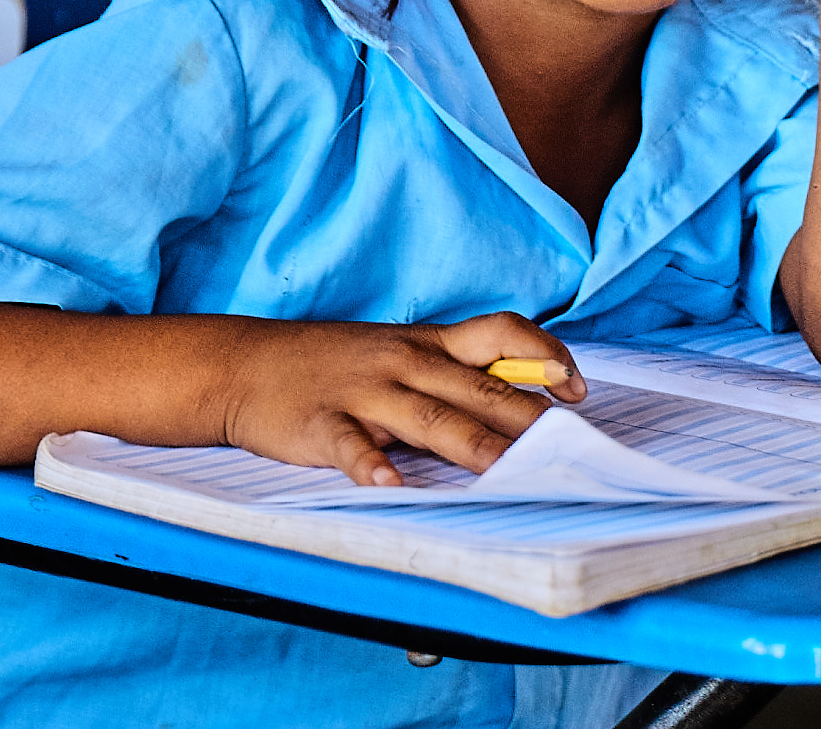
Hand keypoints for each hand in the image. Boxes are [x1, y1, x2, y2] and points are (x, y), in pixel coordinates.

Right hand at [215, 313, 585, 486]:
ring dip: (470, 445)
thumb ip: (452, 374)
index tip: (575, 386)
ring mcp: (362, 391)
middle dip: (525, 418)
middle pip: (476, 388)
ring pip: (427, 418)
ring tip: (505, 472)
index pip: (498, 334)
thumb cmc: (335, 364)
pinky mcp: (321, 422)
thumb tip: (524, 401)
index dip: (542, 353)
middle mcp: (403, 362)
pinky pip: (350, 445)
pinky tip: (389, 485)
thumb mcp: (397, 353)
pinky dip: (369, 466)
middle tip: (567, 446)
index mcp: (427, 343)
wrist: (245, 364)